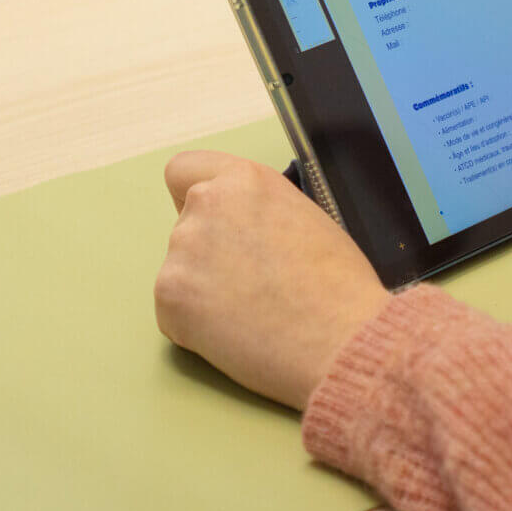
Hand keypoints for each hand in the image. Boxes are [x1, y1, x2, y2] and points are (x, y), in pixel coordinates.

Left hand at [155, 151, 389, 409]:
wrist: (341, 339)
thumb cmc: (338, 286)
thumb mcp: (305, 217)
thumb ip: (259, 211)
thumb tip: (242, 230)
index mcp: (243, 180)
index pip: (183, 171)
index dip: (192, 197)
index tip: (213, 223)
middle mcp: (206, 204)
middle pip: (184, 225)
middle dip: (207, 252)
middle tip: (247, 284)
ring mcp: (182, 251)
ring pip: (179, 270)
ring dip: (202, 290)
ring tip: (250, 313)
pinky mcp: (169, 297)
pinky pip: (172, 311)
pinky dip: (195, 326)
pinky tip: (237, 334)